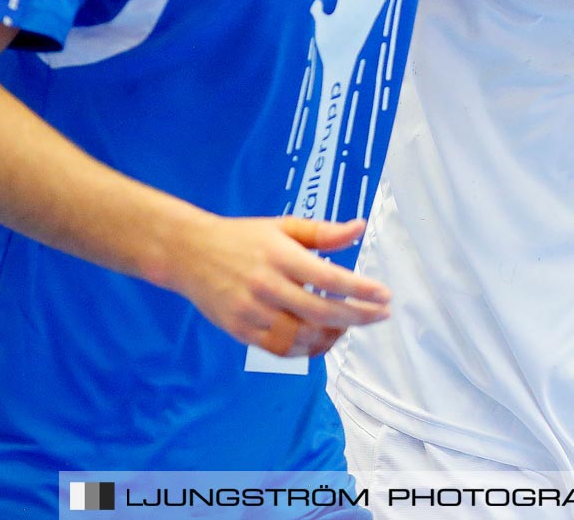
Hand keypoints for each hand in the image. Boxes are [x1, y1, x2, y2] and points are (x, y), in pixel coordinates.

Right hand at [158, 215, 390, 357]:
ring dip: (333, 335)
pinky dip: (306, 349)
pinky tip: (322, 338)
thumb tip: (360, 227)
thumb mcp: (283, 226)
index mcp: (280, 256)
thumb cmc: (242, 237)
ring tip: (350, 324)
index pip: (330, 279)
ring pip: (302, 336)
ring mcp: (252, 311)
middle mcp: (267, 285)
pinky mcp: (240, 330)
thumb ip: (323, 232)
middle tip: (381, 314)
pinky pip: (280, 349)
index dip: (361, 290)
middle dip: (358, 316)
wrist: (189, 253)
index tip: (384, 296)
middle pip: (321, 312)